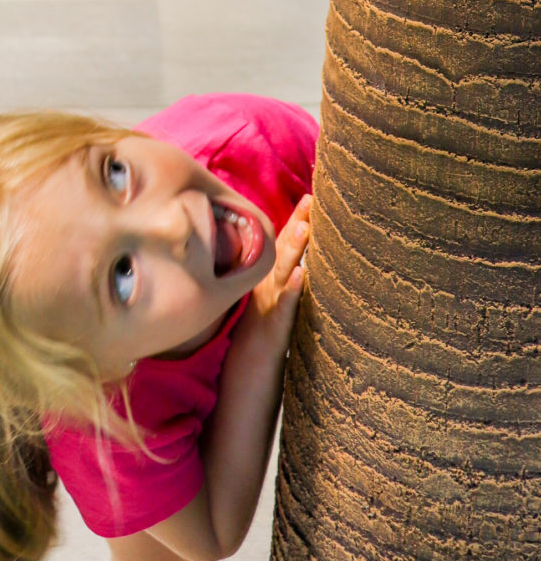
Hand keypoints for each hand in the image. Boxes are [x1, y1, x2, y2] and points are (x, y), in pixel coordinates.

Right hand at [249, 193, 310, 339]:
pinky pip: (284, 303)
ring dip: (293, 247)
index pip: (283, 240)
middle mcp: (268, 282)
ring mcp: (270, 301)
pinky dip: (292, 288)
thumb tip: (306, 250)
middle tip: (309, 200)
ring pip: (281, 270)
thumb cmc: (268, 326)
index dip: (295, 218)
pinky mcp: (275, 323)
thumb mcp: (275, 293)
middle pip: (282, 248)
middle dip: (296, 222)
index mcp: (270, 274)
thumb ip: (287, 271)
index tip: (310, 195)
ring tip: (305, 226)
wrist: (250, 365)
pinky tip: (301, 274)